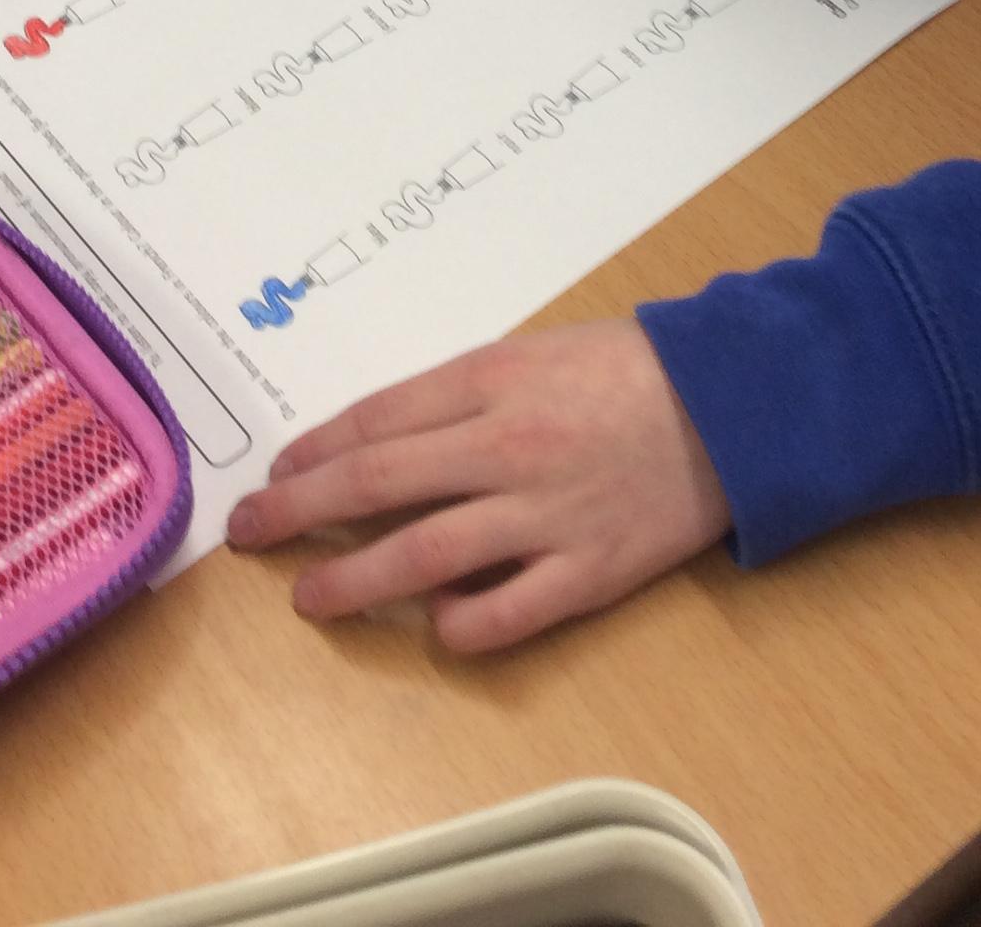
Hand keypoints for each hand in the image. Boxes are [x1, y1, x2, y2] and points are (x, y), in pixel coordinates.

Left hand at [225, 319, 731, 652]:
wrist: (730, 403)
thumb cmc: (624, 370)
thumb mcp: (530, 354)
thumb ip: (458, 396)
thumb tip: (378, 444)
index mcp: (489, 381)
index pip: (374, 422)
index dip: (313, 453)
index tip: (275, 476)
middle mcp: (505, 446)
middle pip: (375, 486)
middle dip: (299, 511)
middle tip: (251, 533)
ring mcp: (544, 515)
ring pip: (423, 558)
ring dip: (353, 580)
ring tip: (310, 598)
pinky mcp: (587, 573)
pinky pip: (504, 615)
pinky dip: (456, 627)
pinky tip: (432, 627)